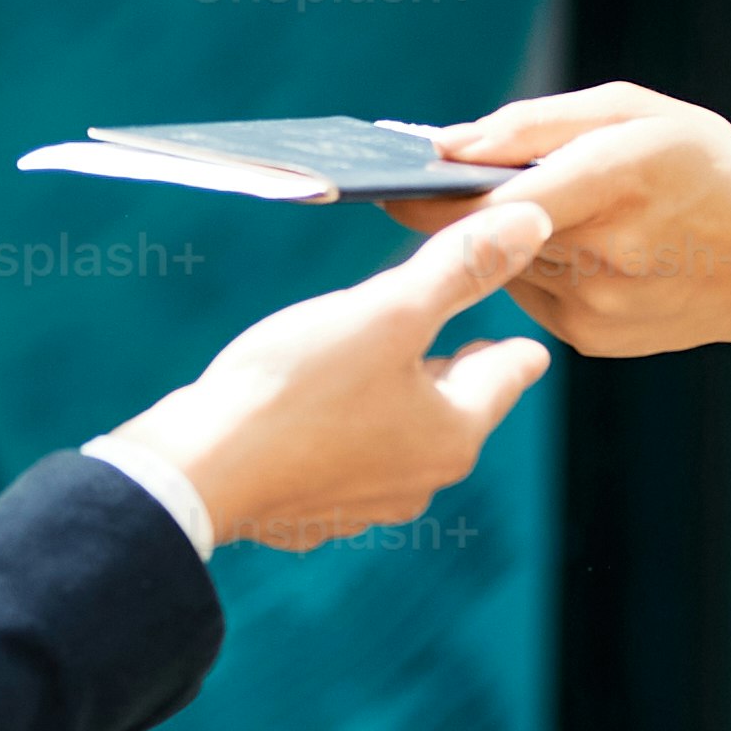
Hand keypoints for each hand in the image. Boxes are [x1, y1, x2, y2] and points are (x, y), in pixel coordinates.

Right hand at [104, 204, 552, 552]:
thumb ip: (461, 266)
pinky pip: (345, 455)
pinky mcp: (312, 509)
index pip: (511, 369)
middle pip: (456, 402)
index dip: (510, 328)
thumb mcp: (388, 310)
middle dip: (447, 356)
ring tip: (373, 348)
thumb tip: (533, 222)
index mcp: (455, 434)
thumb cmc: (296, 388)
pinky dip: (341, 422)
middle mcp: (421, 479)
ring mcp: (365, 502)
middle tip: (439, 312)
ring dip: (392, 389)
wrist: (197, 472)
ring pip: (399, 429)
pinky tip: (313, 399)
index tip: (510, 308)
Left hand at [384, 84, 730, 359]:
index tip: (387, 176)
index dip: (432, 192)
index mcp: (623, 179)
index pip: (500, 198)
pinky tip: (575, 248)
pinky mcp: (591, 339)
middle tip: (430, 176)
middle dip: (461, 206)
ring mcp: (597, 307)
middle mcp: (607, 252)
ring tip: (537, 206)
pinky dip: (533, 266)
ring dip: (502, 236)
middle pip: (492, 232)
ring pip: (506, 263)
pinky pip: (530, 292)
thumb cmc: (704, 169)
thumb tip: (450, 144)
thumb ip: (538, 123)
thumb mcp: (637, 112)